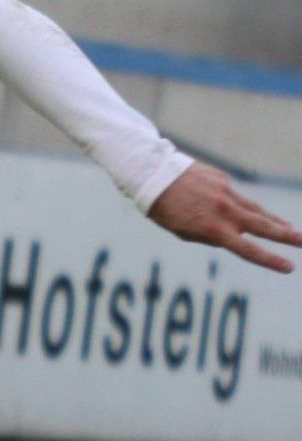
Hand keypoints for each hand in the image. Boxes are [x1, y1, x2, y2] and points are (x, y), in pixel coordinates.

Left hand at [148, 163, 300, 272]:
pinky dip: (233, 201)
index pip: (249, 249)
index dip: (270, 260)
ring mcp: (226, 192)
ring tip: (290, 228)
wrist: (151, 173)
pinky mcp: (222, 178)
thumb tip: (233, 235)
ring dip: (273, 220)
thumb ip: (210, 236)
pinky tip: (222, 202)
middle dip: (287, 236)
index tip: (289, 267)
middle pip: (264, 227)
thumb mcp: (183, 231)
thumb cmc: (163, 208)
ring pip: (256, 209)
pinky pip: (232, 194)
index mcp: (214, 229)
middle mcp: (225, 211)